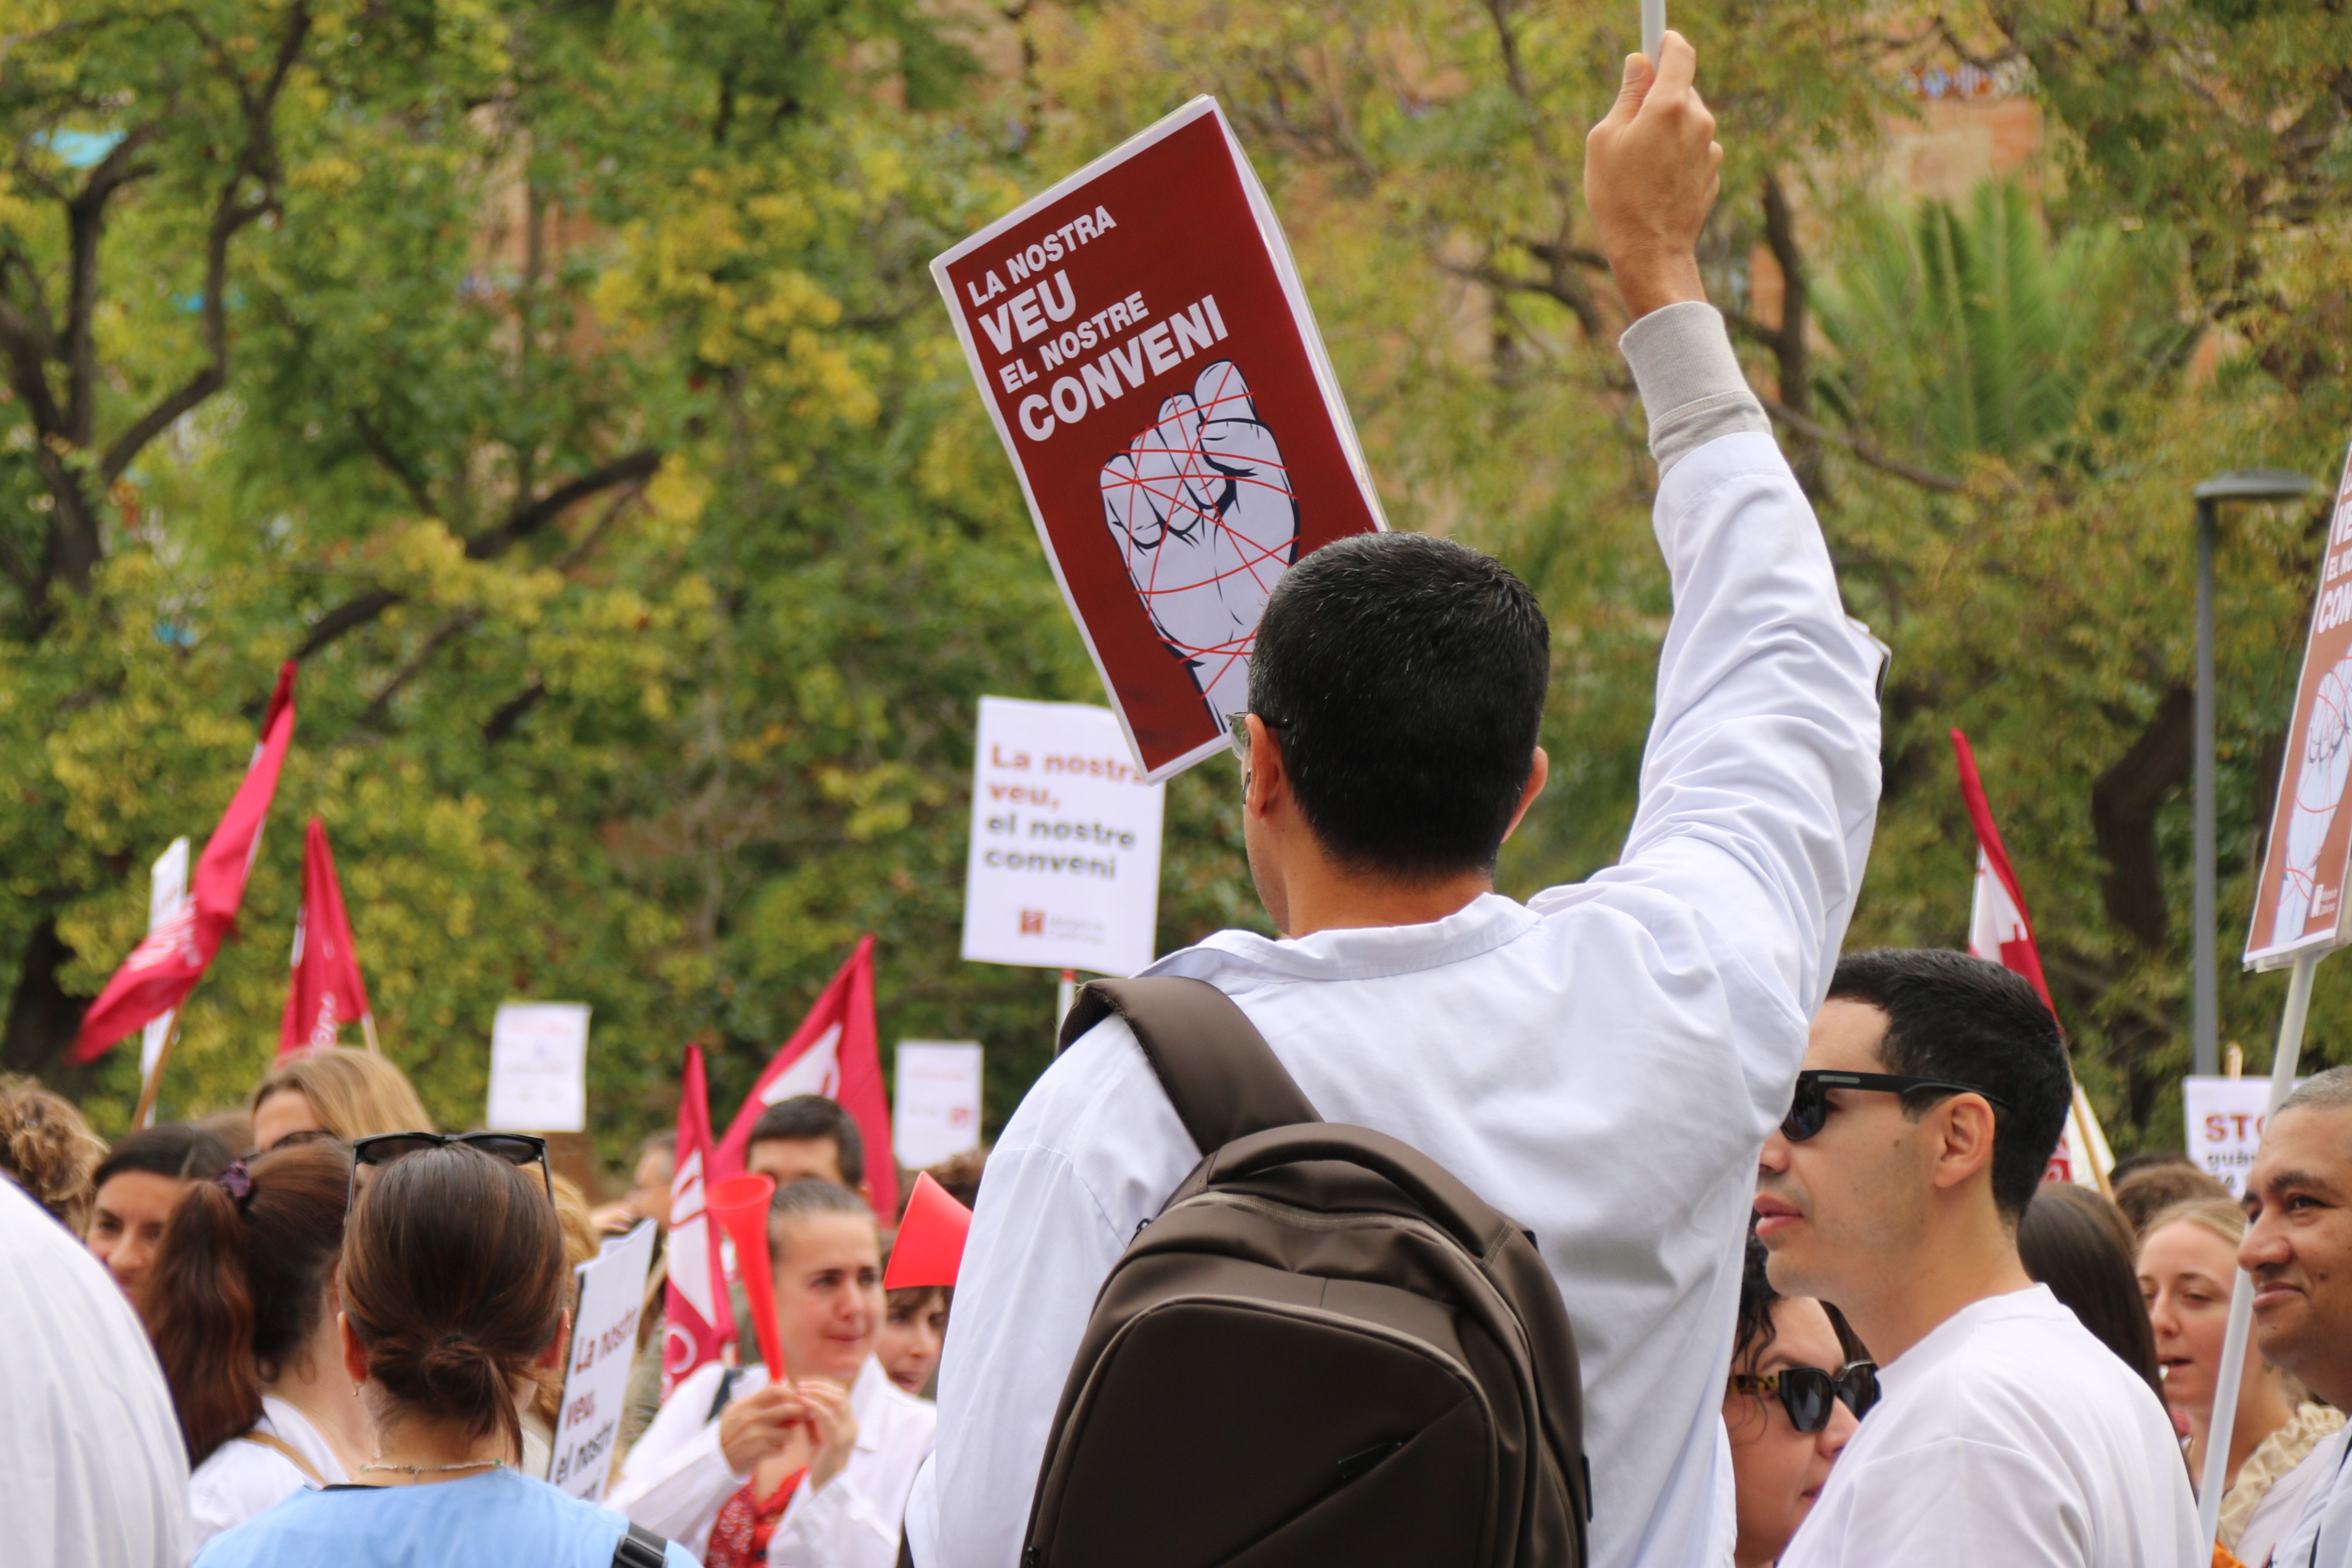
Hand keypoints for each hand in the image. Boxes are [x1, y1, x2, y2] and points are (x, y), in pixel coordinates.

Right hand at [717, 1383, 806, 1475]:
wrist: (715, 1460)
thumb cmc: (732, 1434)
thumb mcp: (740, 1412)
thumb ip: (761, 1403)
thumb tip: (788, 1388)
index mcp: (746, 1405)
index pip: (774, 1390)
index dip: (790, 1392)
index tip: (798, 1398)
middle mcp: (750, 1418)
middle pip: (786, 1409)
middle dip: (800, 1412)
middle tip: (807, 1415)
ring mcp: (754, 1435)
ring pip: (787, 1432)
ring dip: (788, 1436)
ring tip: (780, 1438)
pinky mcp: (756, 1452)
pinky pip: (780, 1448)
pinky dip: (779, 1449)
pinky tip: (772, 1450)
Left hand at [795, 1379, 858, 1492]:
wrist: (826, 1488)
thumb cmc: (821, 1463)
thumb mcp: (816, 1437)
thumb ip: (812, 1420)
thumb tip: (801, 1401)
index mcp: (849, 1423)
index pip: (840, 1395)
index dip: (823, 1385)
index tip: (805, 1383)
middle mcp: (852, 1425)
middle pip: (841, 1394)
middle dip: (819, 1385)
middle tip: (800, 1383)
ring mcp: (848, 1432)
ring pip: (837, 1401)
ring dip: (817, 1392)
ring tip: (800, 1390)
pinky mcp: (839, 1441)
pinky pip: (828, 1417)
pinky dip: (815, 1405)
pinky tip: (803, 1402)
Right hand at [1099, 360, 1299, 724]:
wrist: (1234, 624)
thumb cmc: (1260, 556)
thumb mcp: (1270, 490)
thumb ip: (1246, 440)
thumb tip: (1202, 428)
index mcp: (1233, 441)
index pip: (1213, 383)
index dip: (1216, 395)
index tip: (1225, 435)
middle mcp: (1191, 456)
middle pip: (1172, 409)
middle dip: (1192, 449)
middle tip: (1213, 493)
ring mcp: (1156, 486)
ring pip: (1143, 444)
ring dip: (1171, 483)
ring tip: (1194, 522)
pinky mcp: (1127, 518)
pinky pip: (1117, 481)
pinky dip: (1140, 505)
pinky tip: (1163, 536)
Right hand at [1583, 30, 1720, 320]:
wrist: (1650, 254)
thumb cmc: (1618, 197)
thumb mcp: (1604, 140)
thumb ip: (1626, 96)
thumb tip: (1638, 65)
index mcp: (1670, 105)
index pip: (1679, 52)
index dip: (1666, 41)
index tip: (1656, 40)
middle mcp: (1699, 121)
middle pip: (1681, 89)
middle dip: (1657, 97)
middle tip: (1628, 124)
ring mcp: (1711, 148)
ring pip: (1687, 121)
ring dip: (1666, 129)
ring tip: (1639, 164)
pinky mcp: (1713, 173)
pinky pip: (1693, 149)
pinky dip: (1676, 155)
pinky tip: (1655, 183)